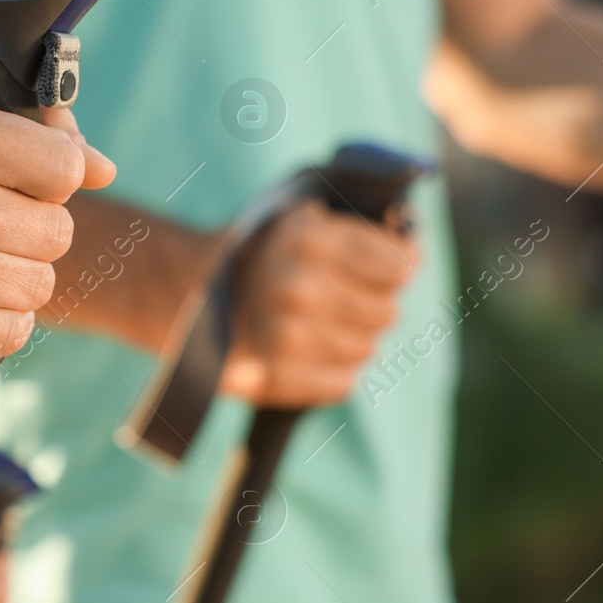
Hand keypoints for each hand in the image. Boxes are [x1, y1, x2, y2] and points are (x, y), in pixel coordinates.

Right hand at [220, 202, 419, 408]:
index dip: (398, 270)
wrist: (185, 293)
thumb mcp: (304, 217)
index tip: (388, 270)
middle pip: (386, 313)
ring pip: (365, 350)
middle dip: (371, 307)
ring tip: (318, 326)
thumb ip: (363, 230)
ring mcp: (283, 335)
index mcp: (309, 237)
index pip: (398, 266)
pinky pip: (341, 385)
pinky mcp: (273, 378)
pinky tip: (309, 354)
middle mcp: (296, 285)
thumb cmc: (263, 254)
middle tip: (337, 299)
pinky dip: (333, 374)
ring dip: (351, 341)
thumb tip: (417, 256)